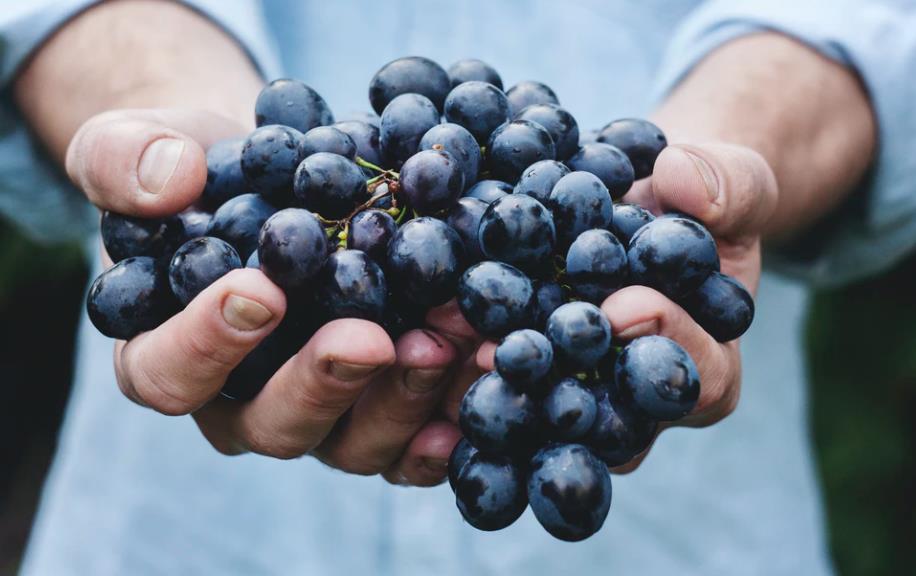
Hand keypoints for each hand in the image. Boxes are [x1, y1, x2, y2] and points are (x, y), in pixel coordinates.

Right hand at [69, 108, 477, 484]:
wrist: (276, 180)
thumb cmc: (199, 173)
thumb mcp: (139, 146)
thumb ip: (125, 160)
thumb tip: (169, 181)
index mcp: (167, 355)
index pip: (168, 374)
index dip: (207, 345)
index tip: (260, 291)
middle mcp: (242, 403)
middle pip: (273, 424)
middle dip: (324, 383)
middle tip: (370, 338)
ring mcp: (319, 414)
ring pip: (353, 442)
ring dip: (404, 398)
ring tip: (448, 340)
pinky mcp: (379, 409)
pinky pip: (412, 440)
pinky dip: (448, 420)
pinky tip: (482, 378)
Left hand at [476, 141, 777, 470]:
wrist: (643, 204)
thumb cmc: (698, 202)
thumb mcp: (733, 182)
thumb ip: (728, 184)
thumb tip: (682, 179)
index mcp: (705, 367)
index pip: (697, 379)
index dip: (665, 344)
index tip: (624, 305)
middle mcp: (635, 402)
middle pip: (604, 417)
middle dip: (557, 381)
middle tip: (509, 349)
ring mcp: (575, 393)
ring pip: (538, 409)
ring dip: (490, 377)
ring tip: (448, 335)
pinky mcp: (524, 372)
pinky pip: (493, 377)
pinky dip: (455, 354)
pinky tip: (418, 325)